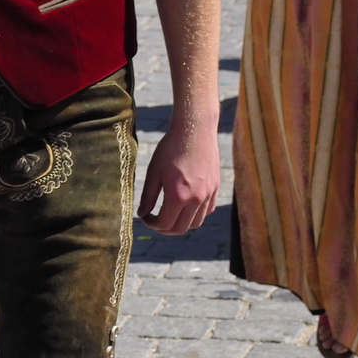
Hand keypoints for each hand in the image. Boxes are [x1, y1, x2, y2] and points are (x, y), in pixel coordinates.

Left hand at [136, 107, 220, 234]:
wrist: (195, 129)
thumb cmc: (170, 148)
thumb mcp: (154, 171)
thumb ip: (148, 196)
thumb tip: (142, 214)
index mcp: (178, 196)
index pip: (164, 224)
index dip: (151, 224)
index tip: (145, 216)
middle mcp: (196, 199)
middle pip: (180, 229)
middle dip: (165, 228)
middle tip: (155, 220)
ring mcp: (208, 194)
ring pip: (195, 223)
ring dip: (181, 224)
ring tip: (170, 214)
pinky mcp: (215, 188)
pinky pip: (207, 211)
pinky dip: (196, 214)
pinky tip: (185, 205)